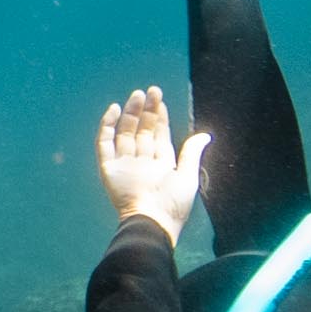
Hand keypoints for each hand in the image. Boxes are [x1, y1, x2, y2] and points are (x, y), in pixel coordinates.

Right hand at [96, 86, 210, 239]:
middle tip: (150, 91)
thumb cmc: (173, 204)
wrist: (152, 220)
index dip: (159, 118)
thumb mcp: (188, 176)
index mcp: (161, 165)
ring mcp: (124, 165)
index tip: (160, 101)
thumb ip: (192, 153)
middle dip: (146, 111)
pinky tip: (114, 110)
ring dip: (130, 114)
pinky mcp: (109, 169)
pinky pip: (105, 144)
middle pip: (142, 131)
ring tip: (137, 95)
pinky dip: (107, 127)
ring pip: (125, 133)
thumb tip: (206, 136)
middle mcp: (142, 163)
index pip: (158, 136)